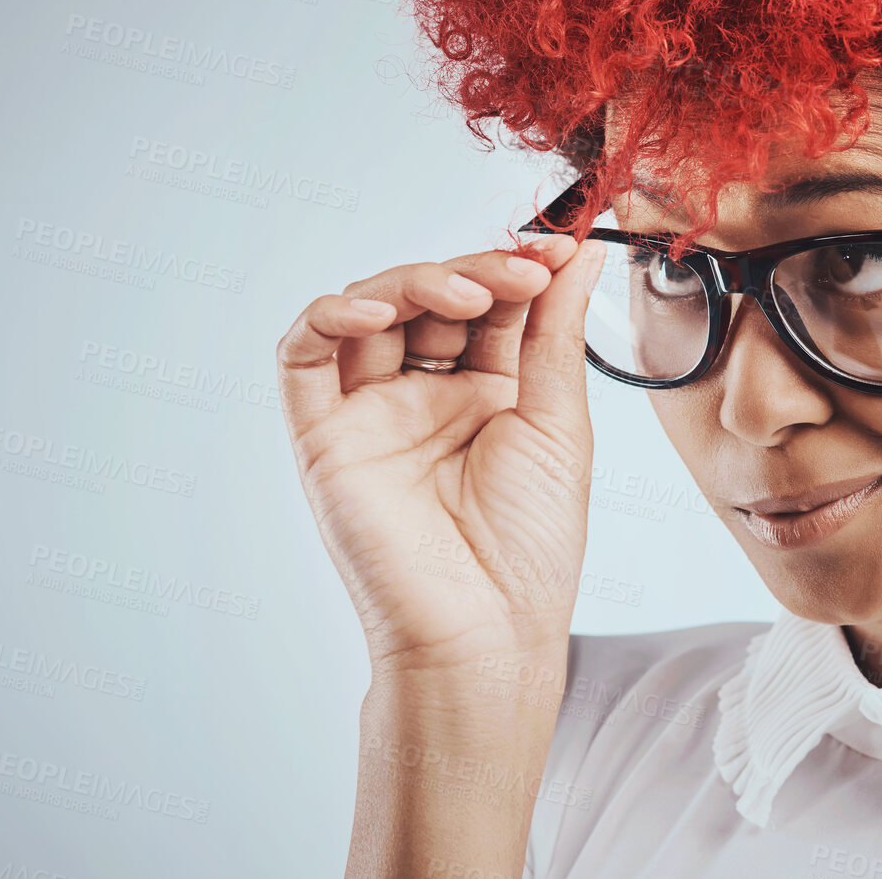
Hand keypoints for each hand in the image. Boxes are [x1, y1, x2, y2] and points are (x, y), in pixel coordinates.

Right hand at [278, 233, 607, 675]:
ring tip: (467, 294)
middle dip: (475, 271)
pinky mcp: (323, 437)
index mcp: (487, 393)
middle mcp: (425, 395)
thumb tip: (577, 255)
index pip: (489, 302)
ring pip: (369, 311)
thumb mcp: (557, 423)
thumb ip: (555, 334)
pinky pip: (304, 358)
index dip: (517, 267)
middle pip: (429, 297)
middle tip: (519, 273)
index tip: (557, 248)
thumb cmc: (529, 548)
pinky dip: (329, 318)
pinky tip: (376, 311)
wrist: (485, 633)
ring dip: (413, 283)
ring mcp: (371, 412)